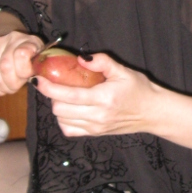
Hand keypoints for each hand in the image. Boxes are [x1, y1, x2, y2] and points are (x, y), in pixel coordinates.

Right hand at [0, 31, 43, 95]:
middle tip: (17, 87)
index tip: (27, 77)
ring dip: (3, 87)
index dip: (23, 71)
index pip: (21, 54)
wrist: (16, 43)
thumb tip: (35, 81)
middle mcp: (10, 39)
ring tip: (10, 88)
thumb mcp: (41, 60)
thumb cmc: (33, 56)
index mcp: (28, 40)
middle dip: (12, 83)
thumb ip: (39, 68)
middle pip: (5, 67)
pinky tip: (2, 87)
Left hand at [33, 52, 160, 136]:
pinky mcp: (95, 134)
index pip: (68, 95)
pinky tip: (70, 110)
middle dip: (52, 96)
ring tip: (64, 96)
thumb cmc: (139, 89)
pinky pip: (70, 130)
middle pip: (60, 110)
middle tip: (54, 84)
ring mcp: (95, 128)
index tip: (39, 79)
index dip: (49, 88)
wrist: (153, 112)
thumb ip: (101, 62)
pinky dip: (64, 120)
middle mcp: (97, 116)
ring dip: (57, 108)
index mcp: (103, 98)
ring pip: (62, 121)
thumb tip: (80, 58)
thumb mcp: (123, 70)